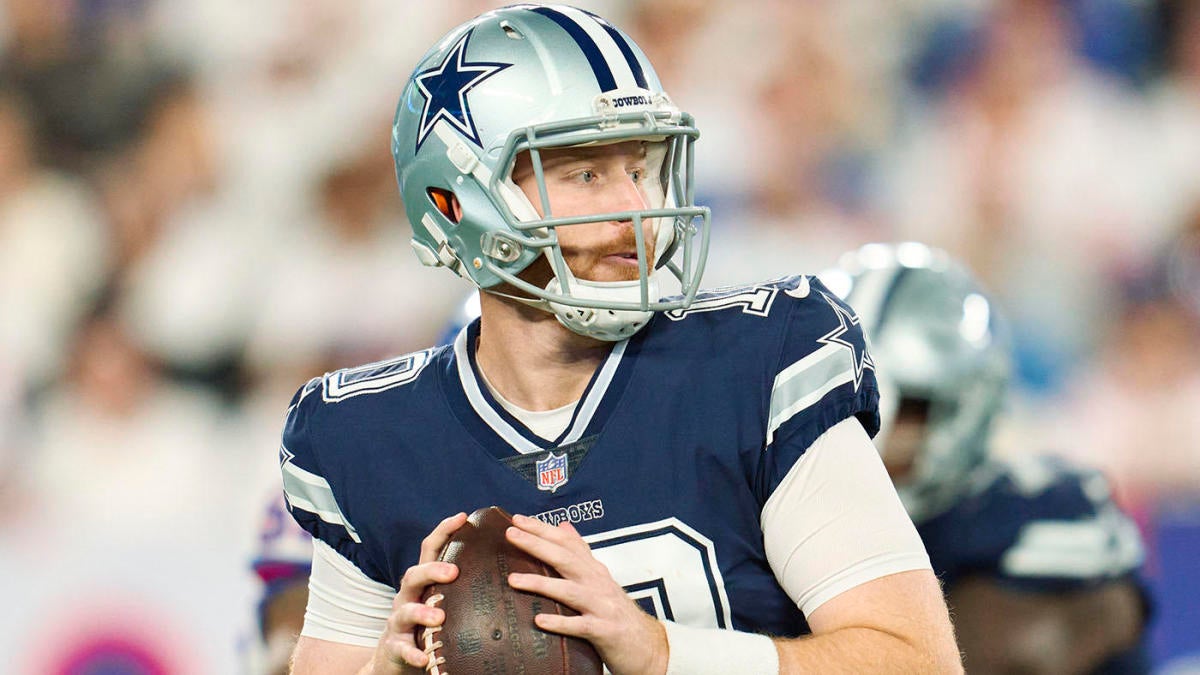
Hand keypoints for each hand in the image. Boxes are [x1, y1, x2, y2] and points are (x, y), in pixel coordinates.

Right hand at [369, 512, 467, 673]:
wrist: (396, 658)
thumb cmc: (429, 624)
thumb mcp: (445, 600)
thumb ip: (465, 584)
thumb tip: (509, 569)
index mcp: (424, 582)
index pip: (431, 550)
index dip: (443, 531)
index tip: (462, 517)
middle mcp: (409, 596)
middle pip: (414, 575)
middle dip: (432, 570)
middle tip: (453, 571)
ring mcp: (399, 621)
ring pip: (405, 610)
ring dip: (421, 612)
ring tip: (439, 617)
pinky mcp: (396, 647)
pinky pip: (402, 649)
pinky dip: (413, 653)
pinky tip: (424, 658)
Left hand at [505, 514, 668, 674]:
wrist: (648, 645)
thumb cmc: (617, 613)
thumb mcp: (600, 579)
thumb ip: (581, 553)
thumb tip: (563, 526)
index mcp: (594, 570)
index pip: (566, 543)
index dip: (542, 529)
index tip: (517, 520)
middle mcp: (598, 583)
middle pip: (565, 559)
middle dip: (538, 545)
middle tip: (511, 534)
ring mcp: (602, 606)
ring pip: (569, 590)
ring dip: (541, 583)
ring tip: (513, 580)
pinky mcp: (605, 631)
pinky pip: (580, 626)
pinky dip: (560, 623)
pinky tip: (539, 620)